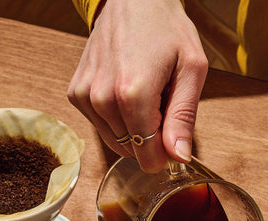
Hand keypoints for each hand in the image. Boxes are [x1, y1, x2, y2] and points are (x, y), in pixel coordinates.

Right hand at [67, 0, 207, 172]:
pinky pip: (101, 126)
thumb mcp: (191, 69)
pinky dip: (116, 117)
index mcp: (132, 94)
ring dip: (133, 127)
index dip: (165, 153)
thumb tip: (178, 157)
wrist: (132, 0)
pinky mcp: (76, 94)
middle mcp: (102, 98)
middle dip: (150, 136)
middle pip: (132, 150)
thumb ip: (184, 117)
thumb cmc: (166, 29)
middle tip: (160, 101)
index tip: (173, 132)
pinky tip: (124, 89)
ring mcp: (85, 96)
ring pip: (116, 141)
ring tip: (143, 93)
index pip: (148, 157)